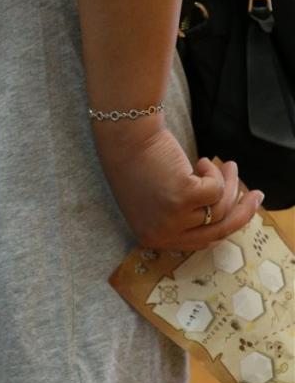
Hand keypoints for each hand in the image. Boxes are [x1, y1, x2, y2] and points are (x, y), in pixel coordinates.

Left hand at [98, 125, 262, 249]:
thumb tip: (223, 216)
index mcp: (154, 239)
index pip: (202, 242)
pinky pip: (217, 190)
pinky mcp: (184, 197)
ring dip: (229, 183)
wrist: (126, 140)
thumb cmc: (140, 166)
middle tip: (257, 195)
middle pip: (218, 231)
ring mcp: (173, 218)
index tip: (240, 213)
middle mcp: (163, 234)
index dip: (225, 227)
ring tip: (228, 165)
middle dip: (243, 212)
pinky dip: (214, 173)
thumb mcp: (157, 202)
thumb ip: (183, 216)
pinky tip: (201, 161)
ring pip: (220, 207)